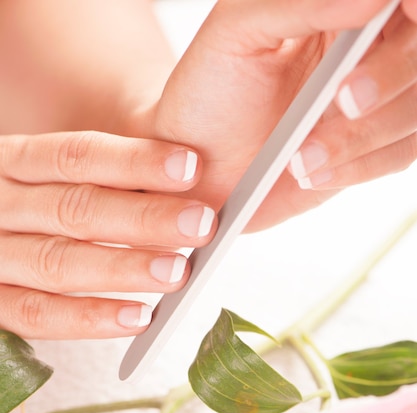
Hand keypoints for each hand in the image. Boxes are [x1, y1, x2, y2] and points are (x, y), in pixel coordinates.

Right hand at [0, 131, 215, 338]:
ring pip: (57, 263)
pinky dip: (88, 318)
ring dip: (122, 269)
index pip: (75, 156)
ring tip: (177, 272)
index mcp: (14, 162)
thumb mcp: (57, 178)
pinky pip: (36, 314)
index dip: (134, 162)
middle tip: (201, 224)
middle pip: (73, 209)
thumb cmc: (44, 207)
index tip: (190, 167)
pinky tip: (138, 318)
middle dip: (144, 218)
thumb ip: (108, 174)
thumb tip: (189, 169)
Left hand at [146, 0, 416, 230]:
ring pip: (414, 110)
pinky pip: (398, 155)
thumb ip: (302, 3)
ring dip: (364, 136)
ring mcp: (372, 104)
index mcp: (336, 10)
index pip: (400, 4)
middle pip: (416, 53)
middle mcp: (364, 52)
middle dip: (390, 76)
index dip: (413, 10)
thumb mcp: (238, 31)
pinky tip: (310, 172)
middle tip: (341, 100)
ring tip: (300, 157)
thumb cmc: (207, 93)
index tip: (407, 16)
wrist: (196, 167)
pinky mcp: (368, 150)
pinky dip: (358, 167)